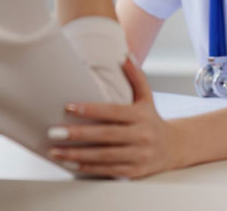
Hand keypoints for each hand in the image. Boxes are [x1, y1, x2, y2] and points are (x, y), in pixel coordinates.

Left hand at [47, 56, 183, 178]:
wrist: (174, 147)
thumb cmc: (152, 118)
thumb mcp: (147, 97)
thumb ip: (136, 76)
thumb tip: (125, 54)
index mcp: (141, 116)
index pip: (112, 112)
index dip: (90, 110)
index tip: (68, 107)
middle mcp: (141, 136)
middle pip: (105, 136)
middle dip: (77, 135)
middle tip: (53, 133)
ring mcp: (138, 156)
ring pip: (103, 157)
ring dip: (77, 155)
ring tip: (55, 151)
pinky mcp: (134, 172)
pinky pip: (107, 170)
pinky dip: (87, 168)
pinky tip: (70, 164)